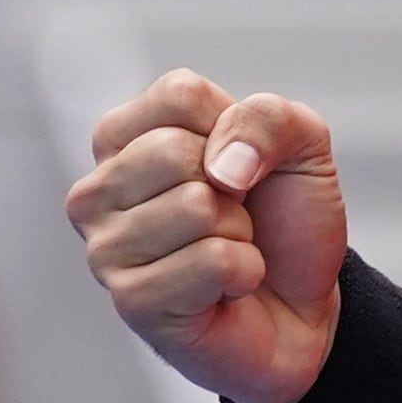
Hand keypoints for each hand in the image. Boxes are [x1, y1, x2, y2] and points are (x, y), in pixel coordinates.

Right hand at [67, 70, 345, 402]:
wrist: (303, 307)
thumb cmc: (284, 221)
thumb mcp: (299, 144)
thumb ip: (267, 118)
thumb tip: (221, 165)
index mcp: (123, 138)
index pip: (179, 95)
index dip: (235, 128)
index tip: (239, 165)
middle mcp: (98, 191)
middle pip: (175, 151)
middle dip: (235, 188)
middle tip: (234, 217)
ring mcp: (106, 249)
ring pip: (194, 207)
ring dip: (239, 233)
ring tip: (228, 250)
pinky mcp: (132, 301)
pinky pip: (212, 261)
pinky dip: (244, 271)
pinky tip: (228, 288)